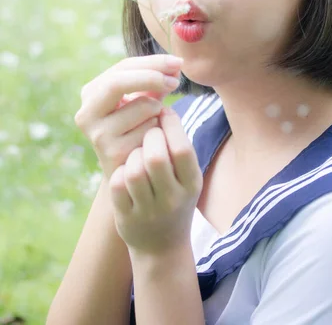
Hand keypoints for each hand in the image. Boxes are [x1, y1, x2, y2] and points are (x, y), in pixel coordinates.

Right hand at [74, 54, 182, 180]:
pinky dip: (159, 130)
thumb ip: (156, 80)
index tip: (177, 63)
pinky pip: (149, 130)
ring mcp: (97, 135)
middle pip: (117, 82)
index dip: (152, 62)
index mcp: (91, 93)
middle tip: (176, 81)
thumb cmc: (138, 127)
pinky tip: (152, 141)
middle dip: (152, 77)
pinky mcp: (112, 153)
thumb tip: (176, 64)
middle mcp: (86, 113)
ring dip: (159, 110)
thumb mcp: (143, 99)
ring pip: (142, 106)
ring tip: (155, 122)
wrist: (131, 172)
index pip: (122, 67)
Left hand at [108, 106, 202, 255]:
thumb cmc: (175, 196)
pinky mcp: (126, 217)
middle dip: (149, 137)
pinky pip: (117, 184)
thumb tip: (162, 108)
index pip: (182, 149)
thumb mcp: (188, 176)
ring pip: (134, 170)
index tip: (163, 114)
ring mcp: (148, 210)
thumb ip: (179, 145)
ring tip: (138, 152)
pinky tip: (126, 169)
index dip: (171, 125)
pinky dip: (120, 171)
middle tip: (149, 133)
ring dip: (133, 154)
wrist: (161, 246)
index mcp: (191, 184)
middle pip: (156, 157)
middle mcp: (172, 199)